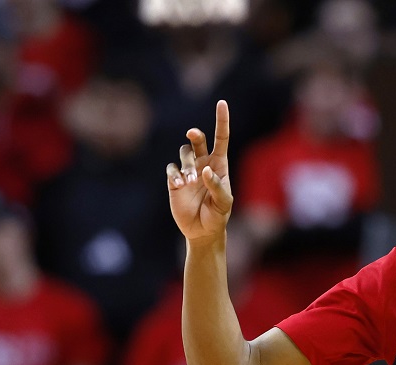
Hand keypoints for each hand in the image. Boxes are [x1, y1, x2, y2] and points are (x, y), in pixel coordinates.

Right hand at [166, 100, 233, 242]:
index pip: (221, 138)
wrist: (202, 231)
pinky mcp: (174, 181)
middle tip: (193, 134)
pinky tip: (181, 186)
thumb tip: (206, 170)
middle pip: (198, 141)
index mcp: (220, 165)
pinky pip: (172, 169)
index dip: (221, 120)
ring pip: (184, 154)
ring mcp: (188, 171)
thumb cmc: (218, 216)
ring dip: (187, 165)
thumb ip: (217, 187)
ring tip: (190, 182)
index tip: (222, 103)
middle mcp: (203, 164)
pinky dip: (175, 175)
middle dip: (195, 135)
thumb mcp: (224, 203)